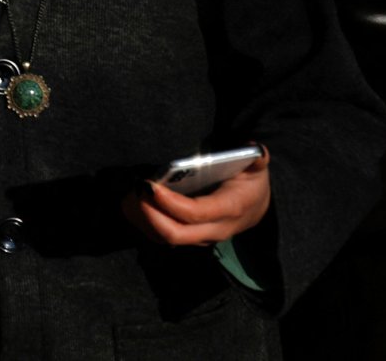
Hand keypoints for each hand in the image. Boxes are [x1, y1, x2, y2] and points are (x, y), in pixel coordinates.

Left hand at [124, 148, 271, 246]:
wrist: (255, 207)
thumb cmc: (249, 182)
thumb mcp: (255, 167)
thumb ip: (256, 157)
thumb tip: (255, 148)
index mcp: (230, 210)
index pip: (196, 214)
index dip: (170, 203)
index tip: (149, 186)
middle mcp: (214, 229)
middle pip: (176, 234)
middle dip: (150, 214)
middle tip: (135, 190)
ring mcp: (201, 237)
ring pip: (166, 238)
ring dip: (144, 220)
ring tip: (130, 196)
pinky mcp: (190, 238)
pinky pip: (163, 236)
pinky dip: (145, 223)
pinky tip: (133, 204)